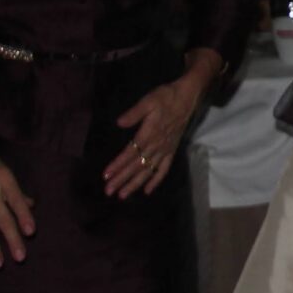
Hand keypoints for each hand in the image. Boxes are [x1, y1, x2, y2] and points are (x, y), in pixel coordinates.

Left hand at [106, 68, 208, 196]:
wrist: (187, 97)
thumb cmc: (165, 97)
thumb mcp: (148, 101)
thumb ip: (134, 113)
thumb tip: (119, 123)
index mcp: (149, 134)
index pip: (130, 153)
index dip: (118, 165)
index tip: (106, 175)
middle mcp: (157, 145)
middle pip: (137, 166)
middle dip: (122, 179)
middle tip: (109, 191)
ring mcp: (165, 150)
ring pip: (148, 170)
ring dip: (135, 184)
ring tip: (123, 195)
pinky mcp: (171, 150)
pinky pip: (164, 169)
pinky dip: (156, 180)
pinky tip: (147, 191)